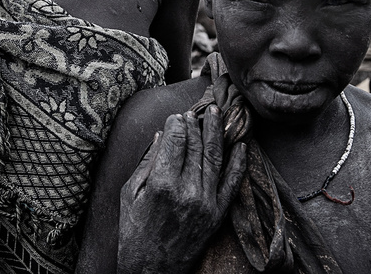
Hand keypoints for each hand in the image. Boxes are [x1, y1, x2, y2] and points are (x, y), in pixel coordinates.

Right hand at [117, 106, 246, 273]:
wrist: (151, 271)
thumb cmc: (134, 232)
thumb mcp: (130, 194)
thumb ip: (147, 162)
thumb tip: (160, 135)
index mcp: (161, 184)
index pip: (175, 140)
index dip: (176, 124)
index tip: (175, 116)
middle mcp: (187, 191)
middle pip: (196, 146)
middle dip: (195, 124)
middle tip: (193, 113)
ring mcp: (206, 203)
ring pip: (215, 158)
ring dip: (217, 133)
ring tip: (216, 114)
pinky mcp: (217, 215)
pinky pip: (232, 183)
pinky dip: (238, 162)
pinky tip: (241, 145)